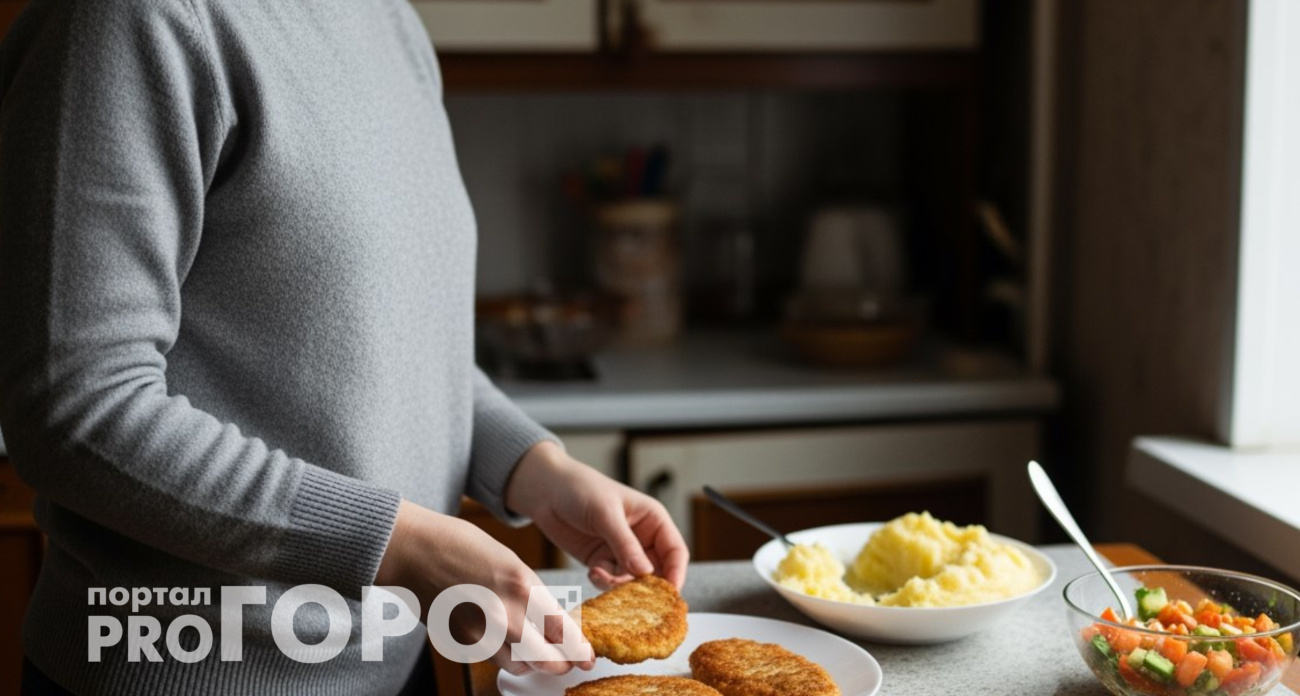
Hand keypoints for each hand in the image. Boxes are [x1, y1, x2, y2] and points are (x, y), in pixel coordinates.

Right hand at [375, 501, 593, 675]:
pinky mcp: (461, 641)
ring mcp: (481, 631)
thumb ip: (529, 590)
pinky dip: (506, 657)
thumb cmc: (458, 544)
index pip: (562, 628)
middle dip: (563, 663)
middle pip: (547, 658)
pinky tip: (509, 645)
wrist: (413, 549)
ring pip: (520, 665)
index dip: (578, 647)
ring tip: (538, 654)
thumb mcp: (507, 560)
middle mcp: (505, 613)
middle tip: (571, 663)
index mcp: (523, 584)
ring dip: (533, 663)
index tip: (586, 654)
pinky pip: (494, 659)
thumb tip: (548, 615)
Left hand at [506, 441, 688, 589]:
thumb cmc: (581, 489)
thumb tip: (646, 573)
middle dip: (646, 587)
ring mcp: (621, 551)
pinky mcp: (601, 561)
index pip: (675, 552)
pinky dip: (603, 582)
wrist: (545, 490)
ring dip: (619, 585)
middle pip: (657, 572)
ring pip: (632, 581)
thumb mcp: (605, 513)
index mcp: (652, 520)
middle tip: (634, 599)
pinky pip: (610, 581)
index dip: (676, 573)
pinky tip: (592, 571)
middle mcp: (641, 538)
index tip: (670, 594)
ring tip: (600, 574)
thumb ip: (625, 543)